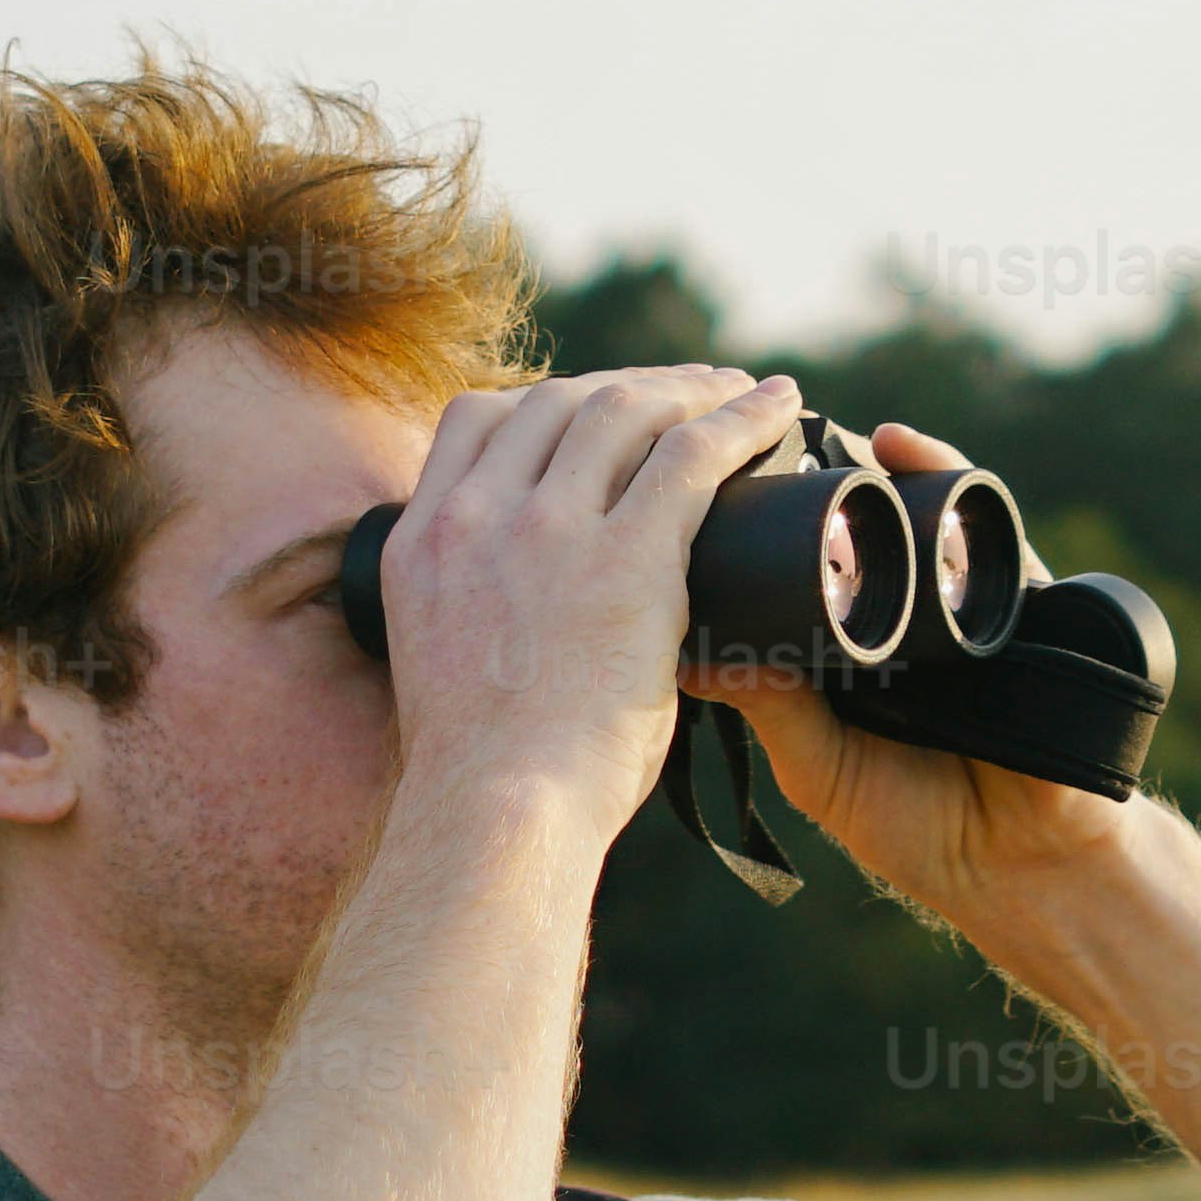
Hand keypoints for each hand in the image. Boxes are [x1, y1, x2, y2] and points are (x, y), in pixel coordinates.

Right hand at [368, 366, 805, 845]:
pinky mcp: (624, 557)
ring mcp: (545, 529)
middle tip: (688, 392)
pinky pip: (692, 454)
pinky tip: (780, 406)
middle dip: (632, 386)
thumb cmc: (483, 776)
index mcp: (421, 541)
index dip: (548, 401)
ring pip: (627, 410)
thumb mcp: (440, 666)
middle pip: (560, 401)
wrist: (497, 814)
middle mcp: (475, 516)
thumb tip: (527, 617)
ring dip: (692, 390)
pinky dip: (743, 419)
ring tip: (739, 391)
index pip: (479, 419)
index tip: (596, 410)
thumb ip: (474, 614)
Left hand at [698, 420, 1158, 937]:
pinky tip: (899, 445)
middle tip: (757, 435)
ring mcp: (955, 595)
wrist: (1020, 862)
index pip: (794, 569)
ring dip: (868, 461)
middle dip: (809, 477)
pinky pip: (977, 518)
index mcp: (843, 647)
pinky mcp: (1012, 592)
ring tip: (816, 426)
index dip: (757, 528)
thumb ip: (768, 704)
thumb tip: (683, 654)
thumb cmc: (915, 825)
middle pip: (849, 524)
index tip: (707, 485)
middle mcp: (898, 610)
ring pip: (908, 507)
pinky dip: (942, 471)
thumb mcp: (818, 764)